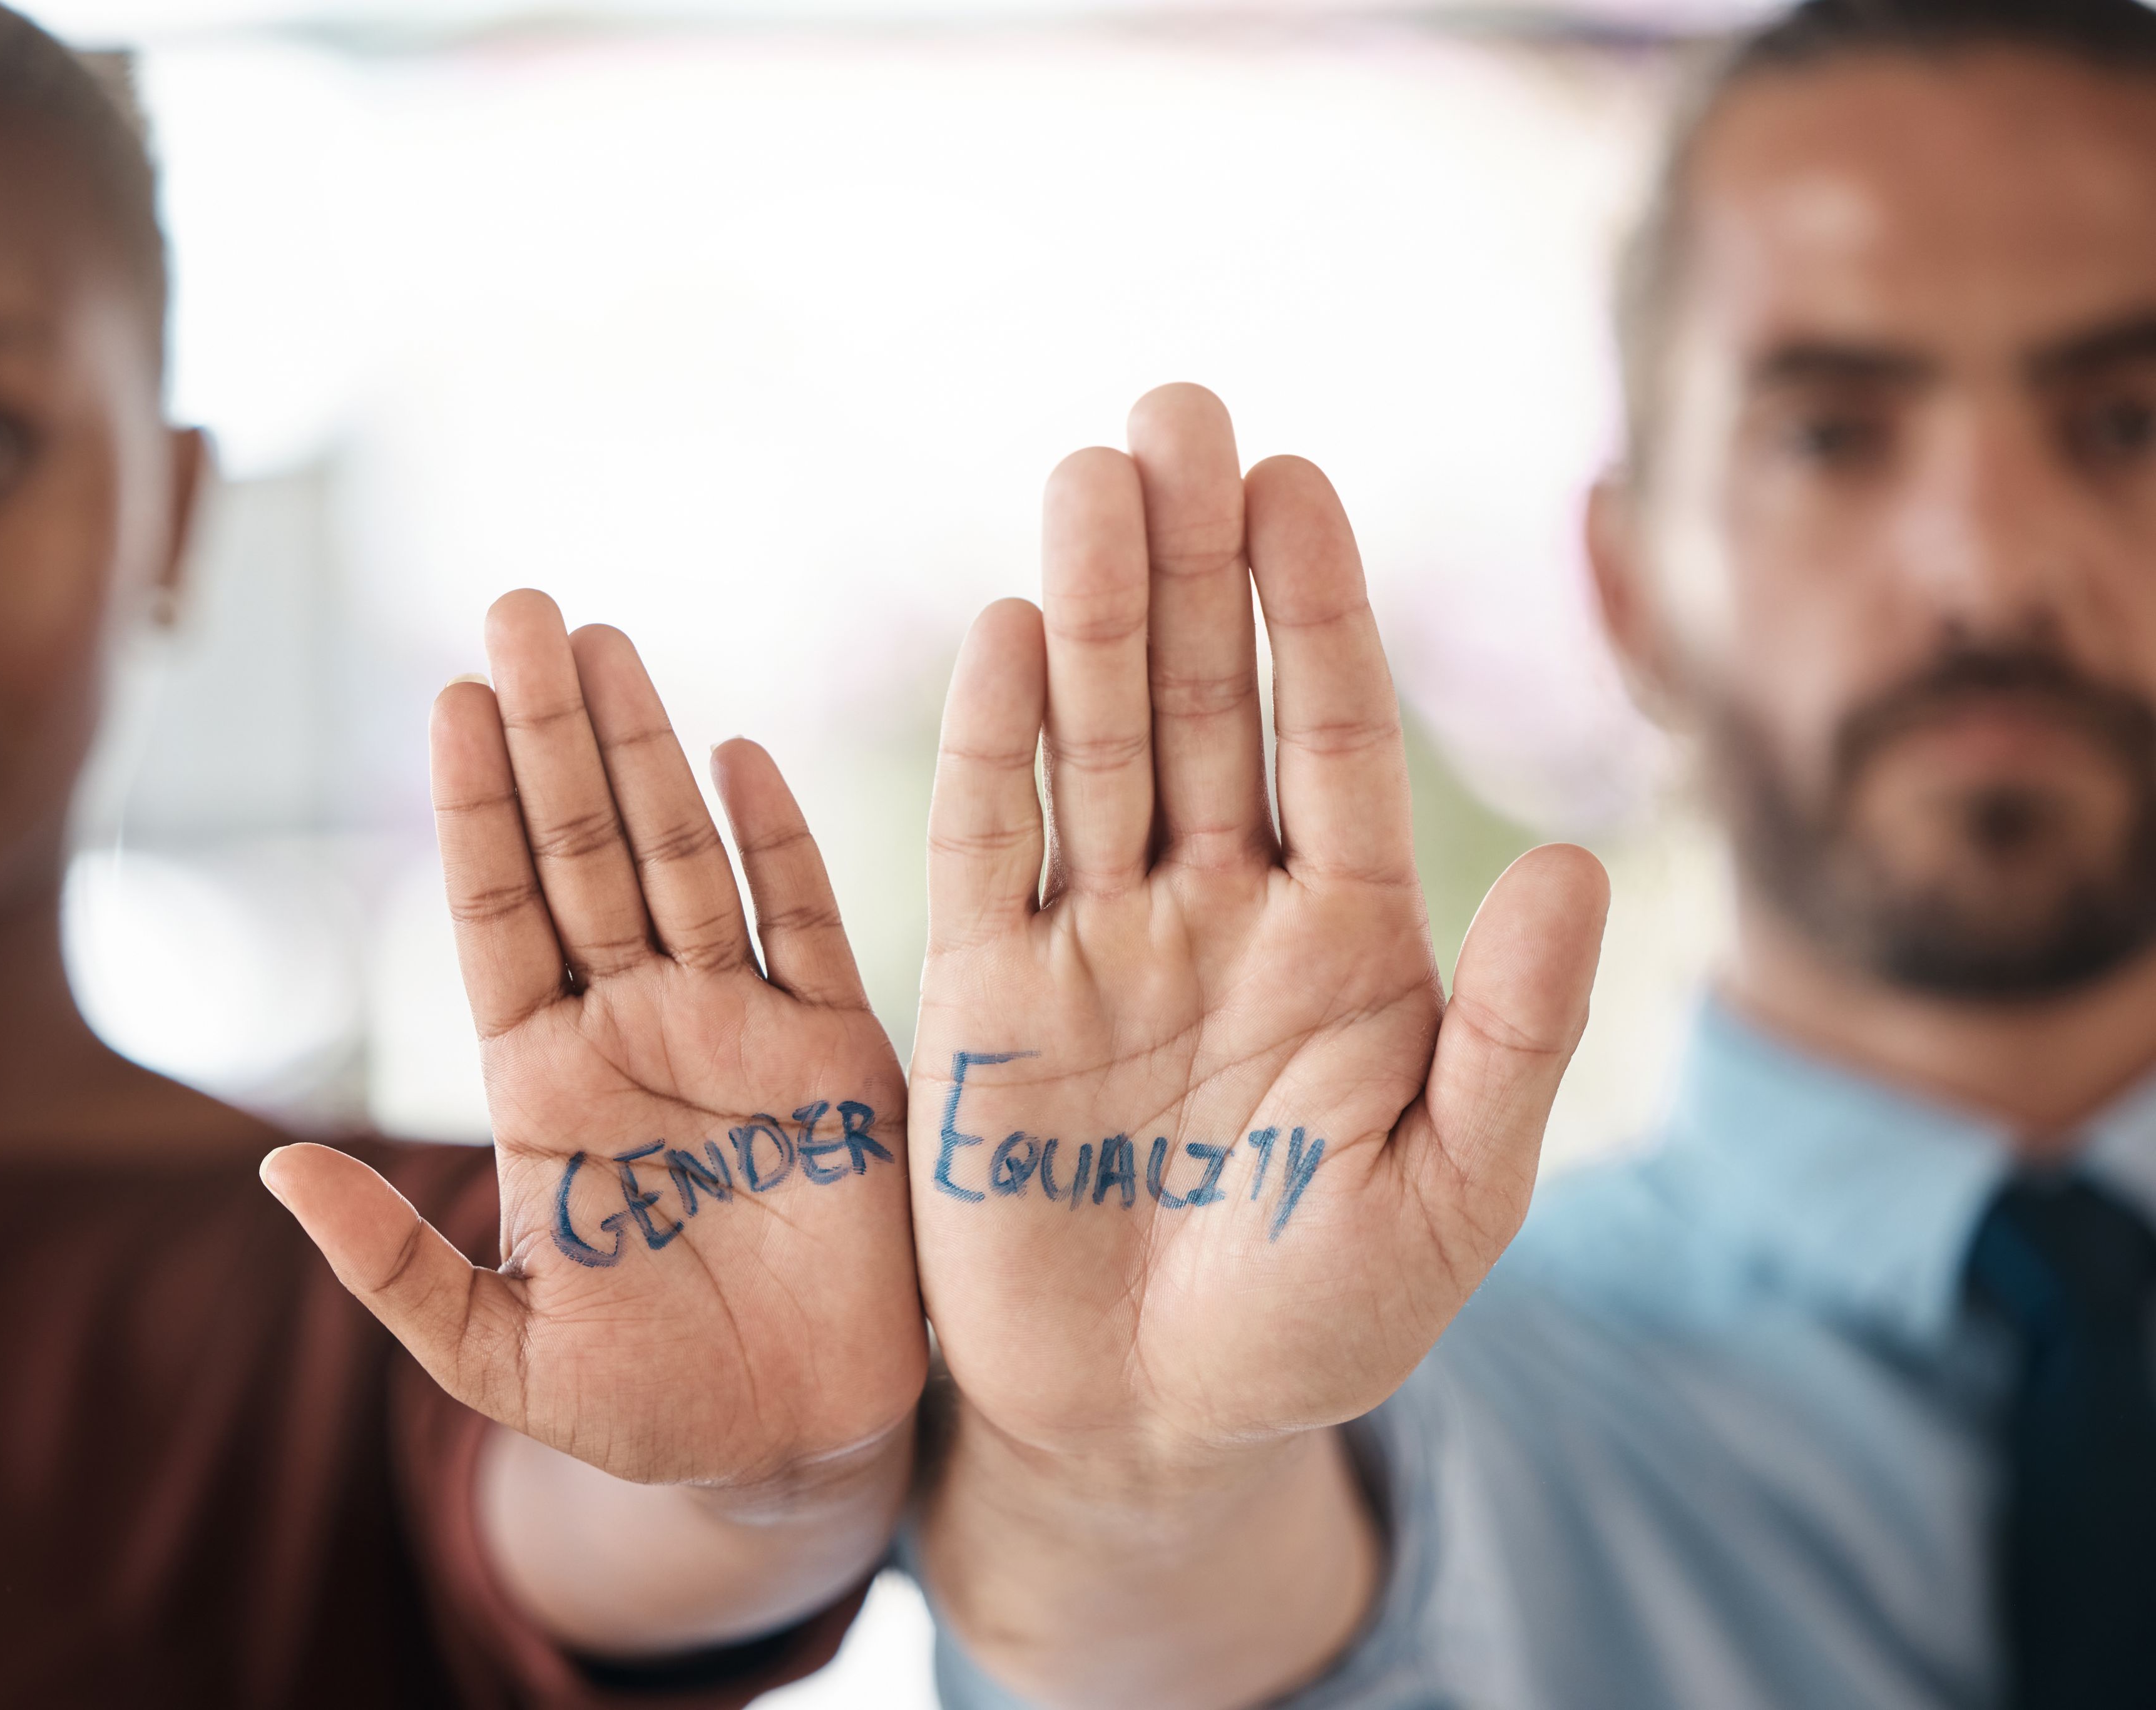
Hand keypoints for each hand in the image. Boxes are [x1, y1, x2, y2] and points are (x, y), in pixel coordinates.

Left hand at [264, 592, 925, 1496]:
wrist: (789, 1444)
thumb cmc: (642, 1404)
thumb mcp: (500, 1357)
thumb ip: (396, 1268)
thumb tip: (274, 1170)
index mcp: (546, 1086)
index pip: (499, 917)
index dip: (474, 812)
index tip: (445, 699)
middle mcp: (634, 1033)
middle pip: (584, 856)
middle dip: (551, 736)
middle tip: (520, 610)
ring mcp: (736, 1035)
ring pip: (685, 864)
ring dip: (648, 753)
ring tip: (607, 642)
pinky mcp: (836, 1061)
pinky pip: (806, 932)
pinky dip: (776, 845)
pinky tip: (736, 756)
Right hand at [910, 384, 1607, 1478]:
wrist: (1152, 1426)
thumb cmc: (1319, 1317)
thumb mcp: (1455, 1195)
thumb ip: (1513, 1037)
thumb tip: (1577, 866)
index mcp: (1343, 935)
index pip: (1326, 735)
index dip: (1312, 606)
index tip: (1298, 477)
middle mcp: (1215, 909)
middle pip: (1201, 700)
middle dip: (1191, 556)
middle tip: (1177, 408)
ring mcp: (1096, 943)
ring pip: (1093, 744)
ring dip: (1091, 612)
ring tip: (1091, 475)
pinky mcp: (984, 1000)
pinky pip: (987, 850)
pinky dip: (990, 749)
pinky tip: (1004, 634)